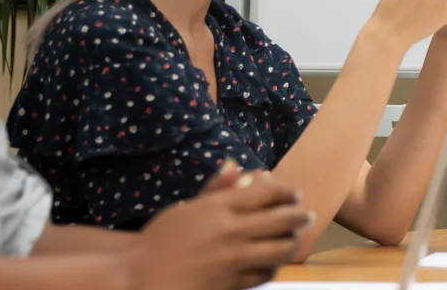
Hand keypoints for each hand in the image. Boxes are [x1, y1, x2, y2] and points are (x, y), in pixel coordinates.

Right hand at [126, 163, 313, 289]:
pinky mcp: (232, 283)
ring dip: (293, 241)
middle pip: (282, 219)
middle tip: (307, 215)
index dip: (286, 192)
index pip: (267, 193)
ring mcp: (233, 259)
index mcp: (218, 208)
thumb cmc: (160, 240)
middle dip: (300, 215)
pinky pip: (265, 273)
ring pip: (281, 248)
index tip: (294, 195)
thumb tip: (238, 166)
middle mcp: (230, 231)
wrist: (139, 276)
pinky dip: (274, 265)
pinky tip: (274, 261)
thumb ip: (216, 189)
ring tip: (295, 238)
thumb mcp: (185, 208)